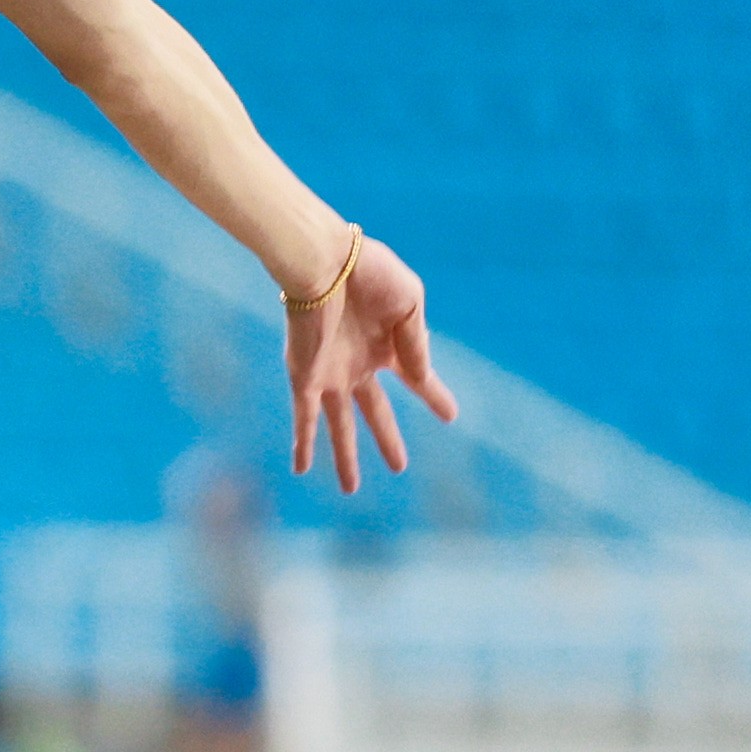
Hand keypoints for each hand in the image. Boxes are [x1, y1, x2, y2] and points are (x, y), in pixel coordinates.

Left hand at [288, 234, 458, 493]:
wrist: (323, 262)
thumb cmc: (370, 273)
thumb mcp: (409, 304)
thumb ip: (416, 344)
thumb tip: (421, 377)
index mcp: (387, 343)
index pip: (416, 378)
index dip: (434, 397)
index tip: (450, 416)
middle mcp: (358, 363)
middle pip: (375, 411)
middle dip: (387, 439)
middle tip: (400, 466)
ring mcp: (331, 373)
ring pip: (340, 425)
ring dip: (346, 456)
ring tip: (351, 489)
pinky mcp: (305, 376)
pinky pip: (304, 417)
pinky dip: (304, 443)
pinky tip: (301, 470)